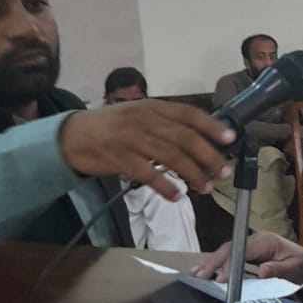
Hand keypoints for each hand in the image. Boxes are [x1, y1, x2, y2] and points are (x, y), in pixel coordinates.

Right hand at [60, 102, 234, 197]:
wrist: (71, 136)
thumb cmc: (111, 127)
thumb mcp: (138, 116)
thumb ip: (164, 124)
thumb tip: (200, 140)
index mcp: (152, 106)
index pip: (188, 114)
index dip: (211, 126)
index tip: (230, 139)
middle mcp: (144, 119)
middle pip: (184, 137)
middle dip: (208, 155)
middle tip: (223, 171)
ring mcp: (131, 138)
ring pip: (170, 156)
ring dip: (192, 174)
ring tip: (205, 187)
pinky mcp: (119, 157)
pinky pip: (148, 174)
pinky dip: (165, 187)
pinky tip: (176, 196)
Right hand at [194, 231, 302, 286]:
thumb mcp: (295, 269)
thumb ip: (279, 270)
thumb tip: (261, 272)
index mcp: (266, 241)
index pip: (242, 251)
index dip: (229, 264)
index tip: (220, 279)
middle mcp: (256, 240)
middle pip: (230, 248)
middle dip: (213, 262)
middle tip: (199, 276)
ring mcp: (251, 245)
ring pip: (226, 251)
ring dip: (211, 263)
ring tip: (196, 274)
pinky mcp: (249, 252)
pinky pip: (230, 256)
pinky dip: (217, 263)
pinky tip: (205, 271)